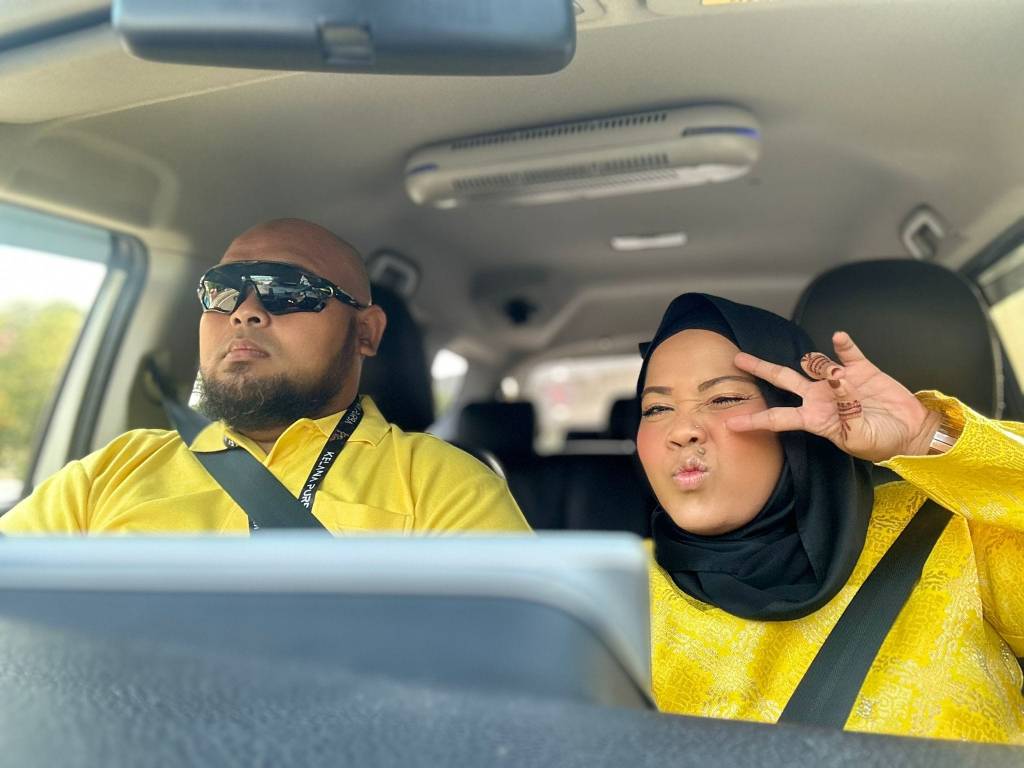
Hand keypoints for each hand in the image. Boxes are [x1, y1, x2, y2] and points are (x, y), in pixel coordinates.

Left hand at [725, 331, 940, 461]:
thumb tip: (836, 383)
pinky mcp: (861, 369)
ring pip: (815, 363)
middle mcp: (820, 397)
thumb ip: (845, 413)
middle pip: (783, 380)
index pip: (778, 418)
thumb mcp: (858, 438)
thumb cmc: (881, 442)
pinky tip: (839, 338)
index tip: (731, 422)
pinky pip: (847, 352)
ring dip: (821, 364)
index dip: (755, 420)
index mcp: (814, 419)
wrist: (910, 432)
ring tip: (839, 376)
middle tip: (739, 359)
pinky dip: (843, 344)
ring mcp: (838, 381)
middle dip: (761, 369)